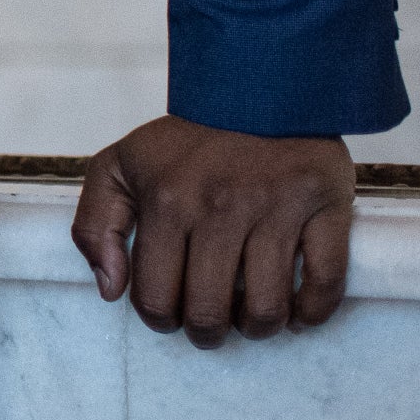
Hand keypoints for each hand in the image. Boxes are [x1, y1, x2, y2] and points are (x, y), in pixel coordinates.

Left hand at [72, 115, 354, 347]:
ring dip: (259, 328)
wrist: (258, 86)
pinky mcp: (324, 206)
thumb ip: (95, 225)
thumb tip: (110, 291)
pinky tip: (298, 313)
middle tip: (210, 326)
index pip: (156, 295)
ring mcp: (275, 209)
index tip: (170, 315)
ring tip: (252, 319)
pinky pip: (325, 282)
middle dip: (206, 333)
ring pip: (268, 308)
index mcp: (166, 203)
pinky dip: (312, 312)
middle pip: (211, 311)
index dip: (160, 319)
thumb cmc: (185, 140)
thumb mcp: (118, 167)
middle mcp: (220, 208)